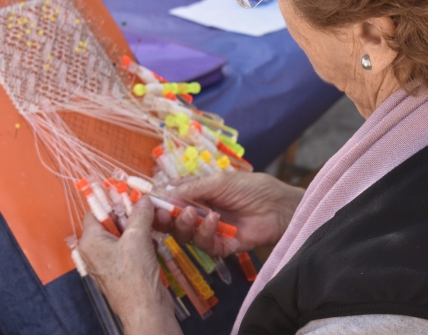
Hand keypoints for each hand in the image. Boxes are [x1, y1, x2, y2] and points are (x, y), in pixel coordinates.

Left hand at [78, 197, 181, 334]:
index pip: (95, 212)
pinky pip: (131, 248)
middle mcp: (96, 251)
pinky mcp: (124, 270)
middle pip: (111, 222)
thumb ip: (139, 214)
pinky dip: (143, 241)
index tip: (128, 192)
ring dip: (140, 227)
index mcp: (90, 242)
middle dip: (131, 214)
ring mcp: (110, 262)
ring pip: (124, 235)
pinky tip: (155, 240)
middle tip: (148, 205)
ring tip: (156, 221)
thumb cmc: (134, 275)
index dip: (111, 200)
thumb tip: (144, 198)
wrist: (146, 310)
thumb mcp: (137, 238)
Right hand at [154, 172, 303, 257]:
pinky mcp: (222, 247)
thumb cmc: (252, 188)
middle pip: (174, 221)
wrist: (279, 206)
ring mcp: (211, 231)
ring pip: (185, 235)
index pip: (172, 201)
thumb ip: (192, 188)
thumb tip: (163, 192)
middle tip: (163, 214)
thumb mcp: (219, 181)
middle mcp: (201, 214)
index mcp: (199, 195)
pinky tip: (214, 220)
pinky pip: (204, 244)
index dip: (160, 203)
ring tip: (192, 213)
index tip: (148, 203)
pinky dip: (205, 232)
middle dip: (166, 218)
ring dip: (185, 223)